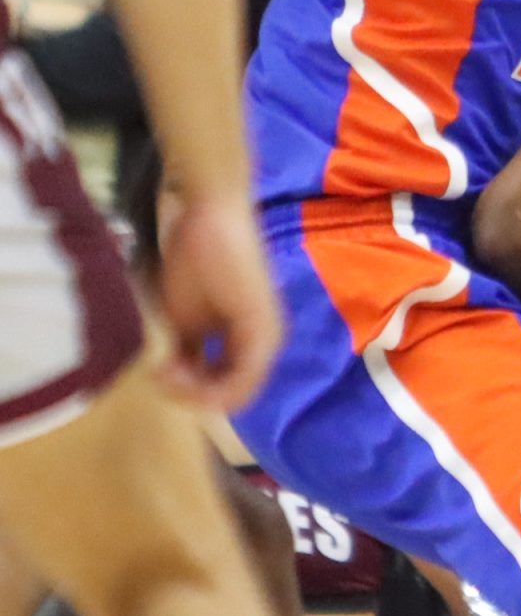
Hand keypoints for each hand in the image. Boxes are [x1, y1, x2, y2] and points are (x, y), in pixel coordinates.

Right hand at [155, 191, 281, 413]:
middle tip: (158, 378)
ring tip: (165, 373)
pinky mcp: (263, 331)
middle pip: (230, 397)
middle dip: (189, 396)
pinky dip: (208, 386)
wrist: (210, 218)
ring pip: (236, 393)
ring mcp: (269, 339)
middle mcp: (266, 345)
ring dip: (196, 393)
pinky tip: (178, 372)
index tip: (157, 378)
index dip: (188, 394)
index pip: (223, 390)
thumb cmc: (195, 259)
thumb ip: (183, 352)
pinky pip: (241, 380)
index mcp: (248, 342)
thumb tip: (170, 381)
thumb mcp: (183, 318)